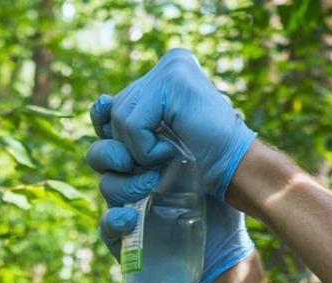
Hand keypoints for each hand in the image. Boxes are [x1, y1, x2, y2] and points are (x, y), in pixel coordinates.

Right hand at [88, 95, 252, 282]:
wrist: (233, 215)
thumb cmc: (220, 165)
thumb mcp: (192, 122)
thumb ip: (159, 103)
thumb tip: (117, 99)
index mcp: (138, 141)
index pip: (103, 121)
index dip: (105, 117)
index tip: (117, 113)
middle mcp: (129, 168)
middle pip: (98, 153)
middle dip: (118, 151)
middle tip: (153, 158)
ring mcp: (126, 200)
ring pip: (103, 185)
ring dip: (125, 184)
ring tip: (153, 186)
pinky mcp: (128, 233)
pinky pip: (106, 224)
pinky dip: (115, 219)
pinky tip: (130, 218)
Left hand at [96, 48, 255, 194]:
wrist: (233, 171)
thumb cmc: (196, 163)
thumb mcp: (152, 142)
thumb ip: (125, 123)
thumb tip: (99, 104)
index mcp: (167, 73)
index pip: (114, 102)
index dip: (115, 134)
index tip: (138, 153)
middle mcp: (170, 63)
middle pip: (113, 110)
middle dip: (126, 147)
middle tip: (158, 160)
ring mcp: (171, 68)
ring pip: (119, 117)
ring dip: (138, 151)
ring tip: (169, 154)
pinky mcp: (171, 80)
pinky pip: (132, 124)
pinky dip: (145, 150)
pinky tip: (171, 151)